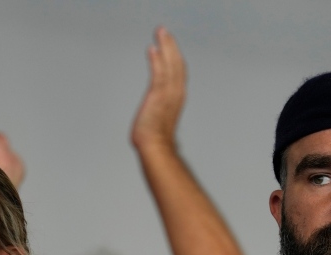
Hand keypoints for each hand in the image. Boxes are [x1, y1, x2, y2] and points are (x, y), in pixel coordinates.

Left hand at [130, 26, 185, 150]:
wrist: (156, 148)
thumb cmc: (156, 139)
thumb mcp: (159, 120)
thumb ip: (160, 112)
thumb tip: (155, 117)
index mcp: (177, 97)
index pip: (178, 72)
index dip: (174, 57)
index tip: (169, 45)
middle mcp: (176, 93)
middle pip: (177, 64)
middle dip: (171, 46)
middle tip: (164, 31)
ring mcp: (169, 93)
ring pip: (170, 64)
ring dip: (166, 46)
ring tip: (160, 32)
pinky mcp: (158, 95)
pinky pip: (159, 73)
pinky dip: (157, 60)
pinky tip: (152, 48)